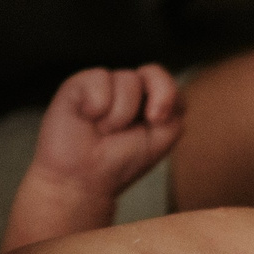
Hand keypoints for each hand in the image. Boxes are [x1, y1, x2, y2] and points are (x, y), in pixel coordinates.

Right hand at [31, 64, 184, 192]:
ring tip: (101, 130)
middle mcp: (126, 88)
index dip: (165, 98)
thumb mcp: (163, 135)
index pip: (167, 80)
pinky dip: (96, 106)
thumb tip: (149, 79)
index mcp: (148, 99)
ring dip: (118, 115)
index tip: (154, 122)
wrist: (82, 180)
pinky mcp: (79, 83)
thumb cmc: (121, 162)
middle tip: (123, 131)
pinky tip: (86, 119)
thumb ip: (174, 103)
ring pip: (127, 80)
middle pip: (151, 74)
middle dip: (141, 109)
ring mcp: (103, 84)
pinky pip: (100, 79)